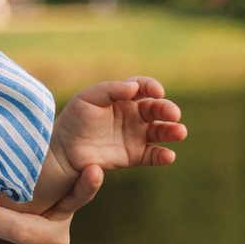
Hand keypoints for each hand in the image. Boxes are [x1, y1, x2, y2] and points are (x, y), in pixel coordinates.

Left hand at [0, 167, 101, 243]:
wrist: (7, 232)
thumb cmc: (14, 198)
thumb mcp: (24, 185)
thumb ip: (27, 173)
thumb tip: (32, 143)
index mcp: (62, 215)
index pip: (78, 197)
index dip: (87, 186)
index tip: (95, 170)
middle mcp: (57, 243)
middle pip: (22, 232)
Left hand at [52, 77, 183, 176]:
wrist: (64, 150)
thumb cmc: (75, 119)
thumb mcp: (88, 98)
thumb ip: (110, 90)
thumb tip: (134, 87)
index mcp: (124, 97)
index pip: (144, 87)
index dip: (152, 87)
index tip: (157, 92)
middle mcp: (134, 115)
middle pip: (157, 109)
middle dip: (167, 110)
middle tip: (174, 114)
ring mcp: (135, 135)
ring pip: (160, 132)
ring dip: (172, 131)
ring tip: (180, 132)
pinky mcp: (134, 155)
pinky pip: (152, 155)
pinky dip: (162, 156)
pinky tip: (168, 156)